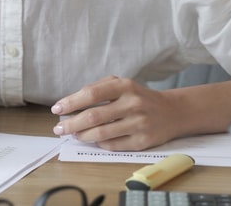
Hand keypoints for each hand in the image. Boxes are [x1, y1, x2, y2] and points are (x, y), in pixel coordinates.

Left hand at [50, 76, 180, 150]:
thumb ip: (98, 90)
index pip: (91, 93)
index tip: (57, 109)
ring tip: (74, 134)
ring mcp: (139, 124)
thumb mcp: (122, 85)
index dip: (71, 102)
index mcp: (124, 86)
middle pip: (93, 116)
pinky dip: (99, 143)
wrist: (173, 111)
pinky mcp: (143, 141)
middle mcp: (133, 104)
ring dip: (82, 136)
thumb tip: (70, 105)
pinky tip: (93, 140)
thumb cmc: (138, 97)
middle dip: (71, 124)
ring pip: (101, 134)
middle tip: (59, 128)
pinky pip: (113, 145)